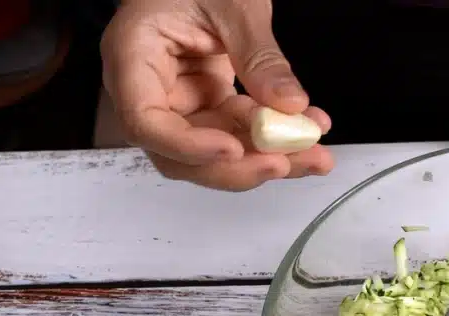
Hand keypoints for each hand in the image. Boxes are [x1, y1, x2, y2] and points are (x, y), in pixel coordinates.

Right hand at [100, 0, 333, 190]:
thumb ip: (258, 55)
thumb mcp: (235, 4)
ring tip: (315, 156)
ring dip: (266, 158)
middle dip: (238, 166)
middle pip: (180, 154)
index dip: (188, 147)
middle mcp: (149, 87)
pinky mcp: (209, 102)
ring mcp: (180, 99)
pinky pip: (239, 134)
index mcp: (132, 54)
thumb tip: (288, 105)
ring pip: (215, 152)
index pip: (145, 122)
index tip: (235, 150)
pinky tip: (309, 133)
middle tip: (288, 163)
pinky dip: (274, 140)